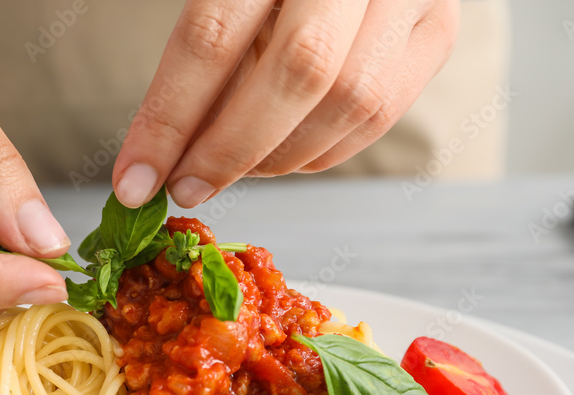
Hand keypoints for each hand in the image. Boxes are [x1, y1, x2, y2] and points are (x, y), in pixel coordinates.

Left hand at [112, 0, 460, 207]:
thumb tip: (162, 153)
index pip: (215, 34)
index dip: (170, 118)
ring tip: (230, 165)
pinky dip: (320, 151)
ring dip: (278, 156)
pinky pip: (379, 116)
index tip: (134, 180)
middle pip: (299, 72)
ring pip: (350, 102)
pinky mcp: (438, 29)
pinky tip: (280, 152)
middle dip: (230, 149)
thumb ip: (202, 45)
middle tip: (185, 186)